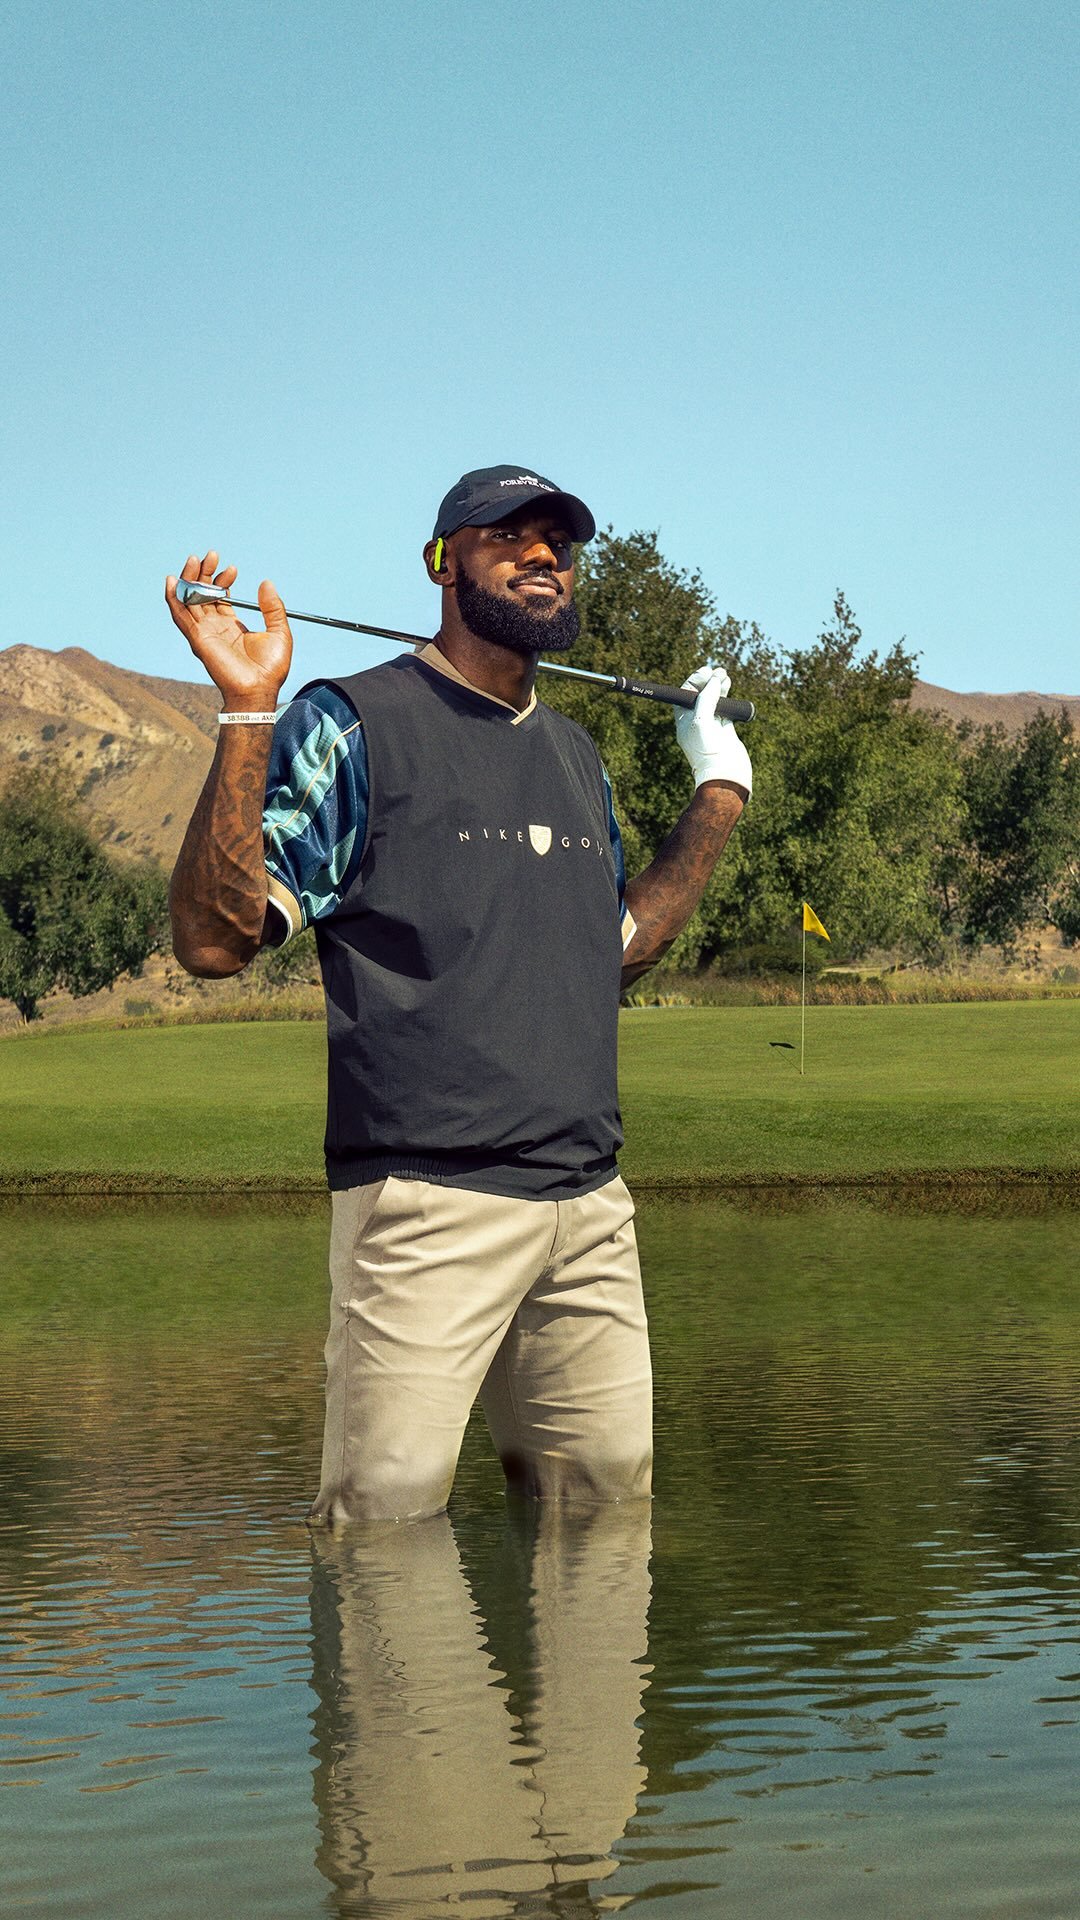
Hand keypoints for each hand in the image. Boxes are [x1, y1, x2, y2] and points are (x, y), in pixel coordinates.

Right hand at [164, 549, 291, 710]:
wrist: (259, 690)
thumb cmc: (270, 669)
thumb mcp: (279, 631)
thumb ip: (273, 608)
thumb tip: (266, 583)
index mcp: (230, 625)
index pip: (219, 596)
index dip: (222, 580)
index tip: (232, 569)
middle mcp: (214, 627)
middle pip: (202, 594)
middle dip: (204, 573)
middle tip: (212, 555)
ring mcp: (204, 632)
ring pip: (189, 600)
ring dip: (190, 579)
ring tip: (196, 560)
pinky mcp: (198, 638)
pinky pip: (180, 615)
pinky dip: (173, 598)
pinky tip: (172, 581)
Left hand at [675, 665, 751, 797]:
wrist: (725, 773)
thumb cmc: (708, 750)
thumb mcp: (702, 720)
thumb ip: (706, 698)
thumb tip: (714, 679)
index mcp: (684, 720)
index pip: (685, 695)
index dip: (694, 681)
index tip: (705, 671)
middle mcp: (696, 722)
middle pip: (700, 695)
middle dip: (708, 681)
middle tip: (718, 670)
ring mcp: (711, 725)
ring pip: (714, 700)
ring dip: (718, 687)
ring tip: (725, 676)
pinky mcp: (725, 729)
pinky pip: (724, 708)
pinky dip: (727, 697)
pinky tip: (729, 688)